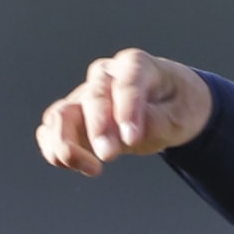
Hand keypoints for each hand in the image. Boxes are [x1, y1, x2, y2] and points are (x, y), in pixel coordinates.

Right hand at [37, 48, 213, 176]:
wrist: (170, 106)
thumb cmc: (177, 105)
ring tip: (92, 167)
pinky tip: (77, 166)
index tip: (132, 138)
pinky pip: (51, 132)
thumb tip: (125, 136)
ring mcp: (85, 96)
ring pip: (61, 114)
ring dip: (67, 143)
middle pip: (93, 98)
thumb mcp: (182, 115)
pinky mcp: (72, 118)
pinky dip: (54, 150)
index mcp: (136, 65)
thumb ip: (157, 122)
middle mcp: (105, 76)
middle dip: (98, 129)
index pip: (127, 83)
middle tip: (109, 156)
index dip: (127, 110)